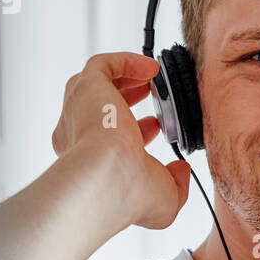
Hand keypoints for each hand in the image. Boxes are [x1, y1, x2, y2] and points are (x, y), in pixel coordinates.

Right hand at [50, 51, 191, 229]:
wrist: (108, 179)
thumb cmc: (129, 195)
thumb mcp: (164, 198)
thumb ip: (176, 183)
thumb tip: (181, 169)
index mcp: (89, 160)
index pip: (108, 137)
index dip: (136, 129)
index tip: (156, 126)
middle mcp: (78, 133)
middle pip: (97, 105)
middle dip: (126, 97)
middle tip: (151, 94)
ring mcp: (79, 109)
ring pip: (94, 82)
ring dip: (123, 76)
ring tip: (150, 75)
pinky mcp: (86, 88)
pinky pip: (102, 64)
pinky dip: (126, 61)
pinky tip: (151, 68)